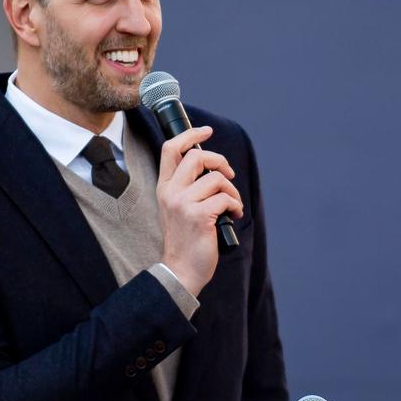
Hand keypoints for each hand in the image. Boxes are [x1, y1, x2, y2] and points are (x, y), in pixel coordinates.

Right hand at [156, 126, 243, 297]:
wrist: (181, 269)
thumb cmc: (185, 239)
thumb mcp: (178, 208)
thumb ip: (187, 187)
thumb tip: (211, 167)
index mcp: (164, 188)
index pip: (171, 149)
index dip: (190, 135)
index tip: (206, 131)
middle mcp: (171, 192)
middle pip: (197, 158)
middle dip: (220, 161)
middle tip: (229, 174)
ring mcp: (184, 203)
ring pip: (217, 179)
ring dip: (232, 191)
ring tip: (232, 204)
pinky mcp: (199, 216)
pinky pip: (226, 198)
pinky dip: (236, 205)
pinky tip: (233, 215)